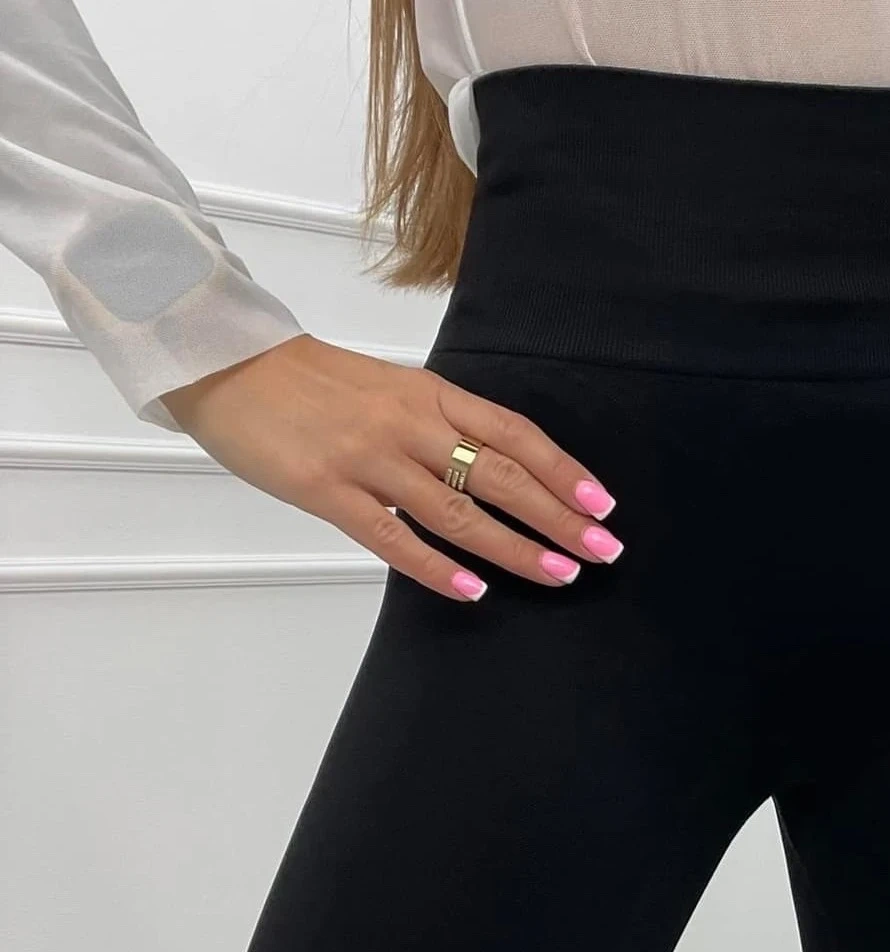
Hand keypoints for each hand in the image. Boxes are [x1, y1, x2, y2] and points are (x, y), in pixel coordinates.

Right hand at [158, 333, 621, 600]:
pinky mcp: (327, 490)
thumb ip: (437, 426)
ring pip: (459, 511)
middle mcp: (410, 424)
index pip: (515, 434)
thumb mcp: (388, 388)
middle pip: (502, 475)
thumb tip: (491, 471)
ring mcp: (369, 458)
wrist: (225, 362)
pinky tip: (472, 589)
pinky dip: (435, 567)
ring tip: (558, 575)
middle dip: (560, 517)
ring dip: (515, 547)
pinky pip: (391, 537)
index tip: (602, 505)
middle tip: (604, 550)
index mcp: (430, 394)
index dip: (563, 471)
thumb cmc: (309, 381)